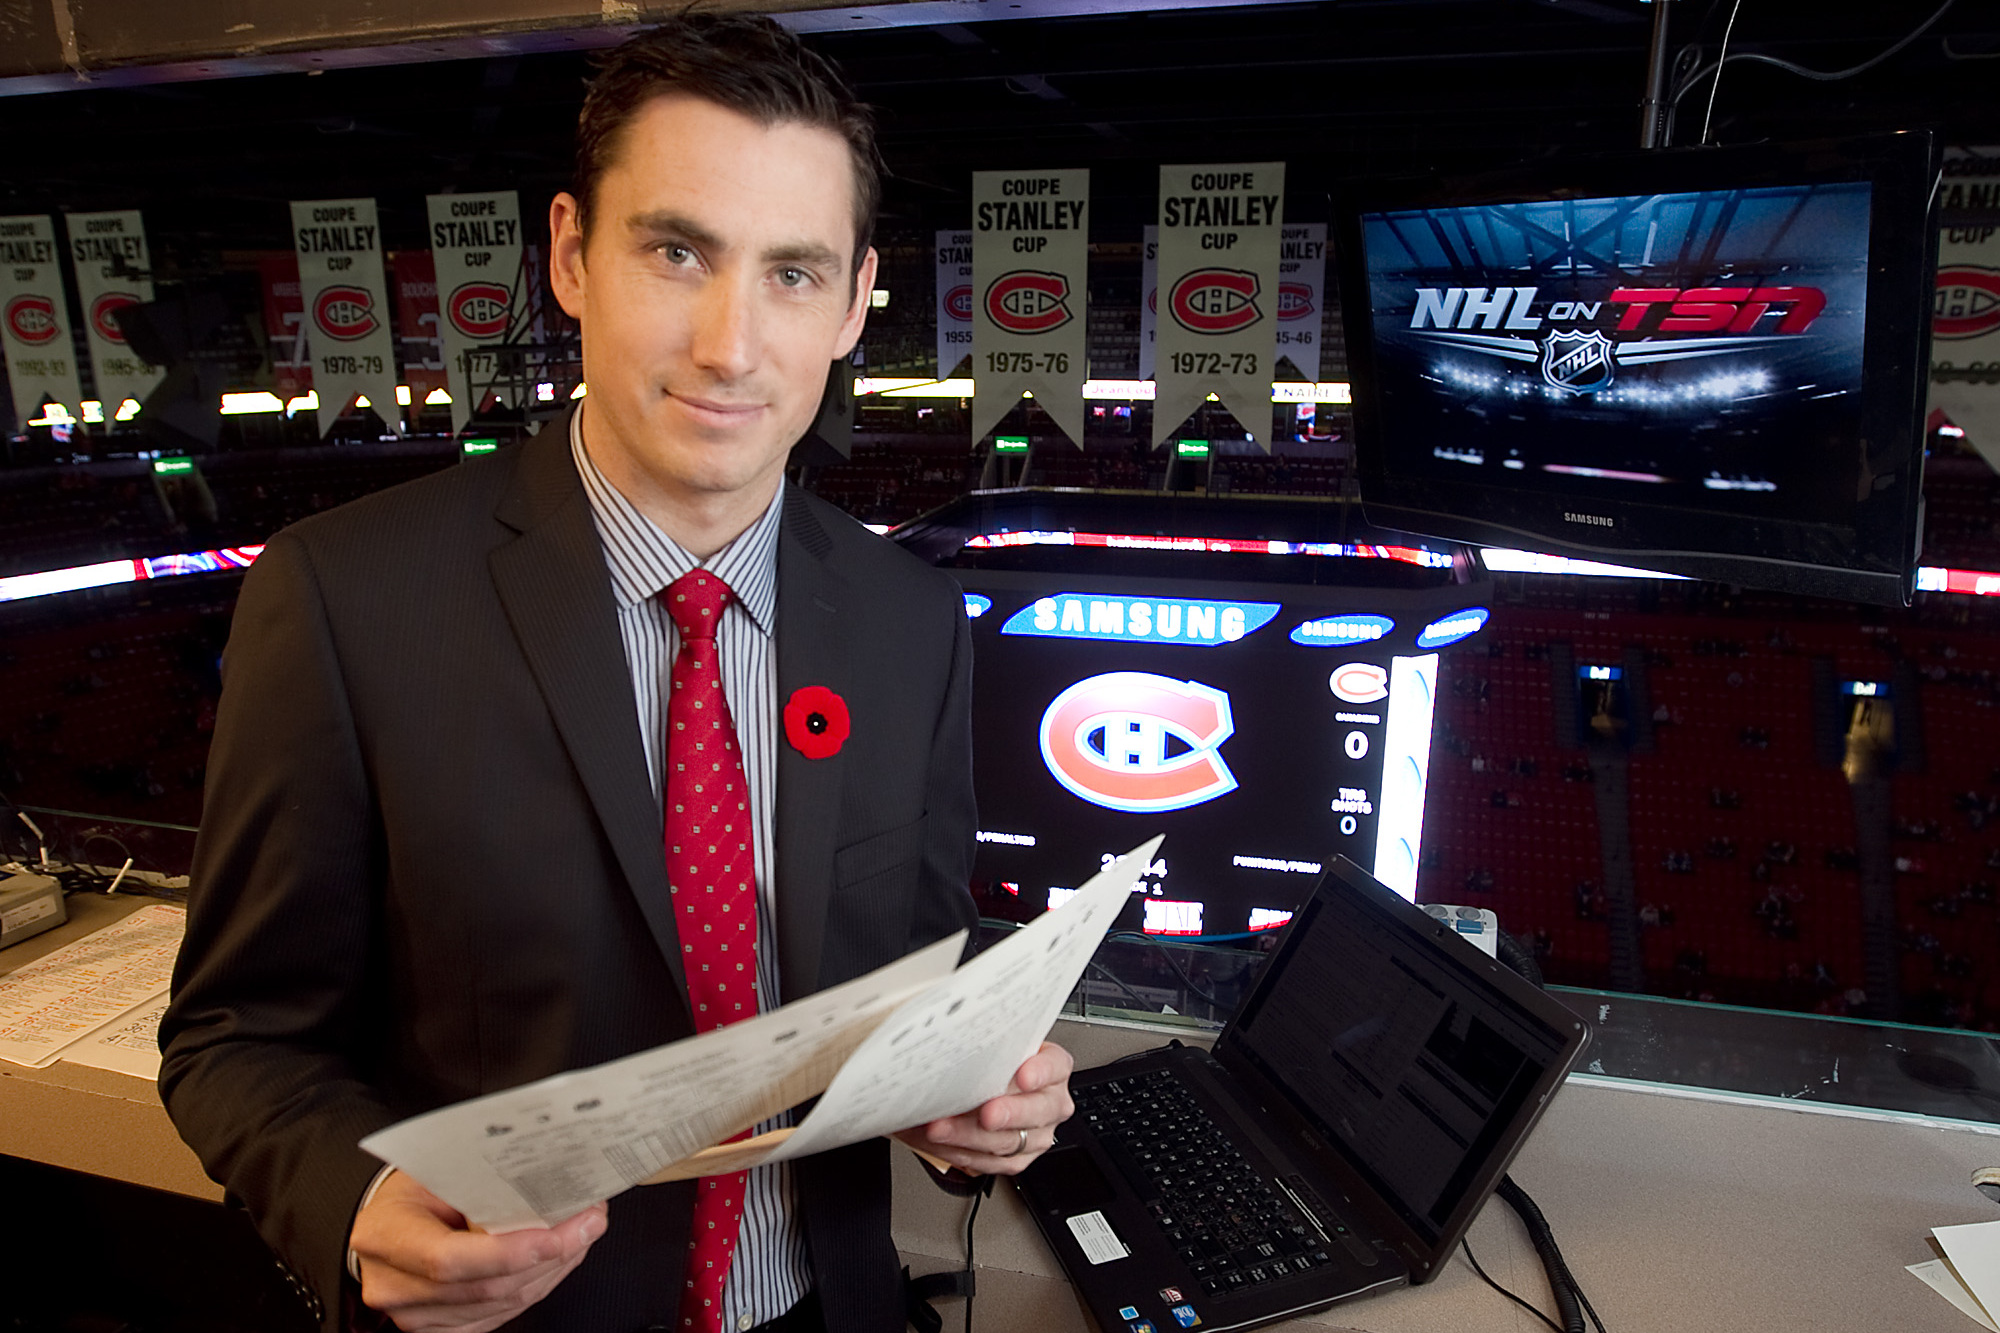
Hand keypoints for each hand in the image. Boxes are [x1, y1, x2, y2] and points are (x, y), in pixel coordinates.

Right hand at [349, 1170, 608, 1331]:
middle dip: (550, 1255)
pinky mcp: (439, 1328)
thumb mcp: (434, 1170)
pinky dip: (537, 1284)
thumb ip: (480, 1182)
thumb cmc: (411, 1191)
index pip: (448, 1259)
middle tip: (590, 1221)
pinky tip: (557, 1257)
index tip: (558, 1234)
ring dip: (552, 1269)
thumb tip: (549, 1177)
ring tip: (582, 1233)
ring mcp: (415, 1315)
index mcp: (385, 1236)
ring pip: (501, 1304)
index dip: (509, 1253)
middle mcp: (394, 1284)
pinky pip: (500, 1314)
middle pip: (484, 1287)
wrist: (384, 1222)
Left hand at [893, 1040, 1074, 1176]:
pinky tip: (939, 1142)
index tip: (1023, 1075)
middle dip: (1007, 1113)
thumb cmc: (993, 1065)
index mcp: (1052, 1068)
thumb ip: (986, 1044)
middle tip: (985, 1113)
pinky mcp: (1016, 1160)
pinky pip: (989, 1162)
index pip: (1055, 1066)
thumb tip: (953, 1039)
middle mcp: (1050, 1103)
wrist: (987, 1090)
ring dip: (967, 1136)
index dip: (1041, 1071)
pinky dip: (959, 1152)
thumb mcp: (995, 1046)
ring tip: (940, 1128)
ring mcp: (1036, 1135)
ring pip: (1007, 1142)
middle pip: (1036, 1111)